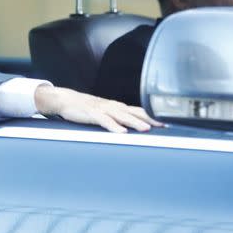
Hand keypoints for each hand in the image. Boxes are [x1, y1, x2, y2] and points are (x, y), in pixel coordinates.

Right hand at [34, 85, 162, 132]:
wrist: (65, 99)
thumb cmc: (86, 108)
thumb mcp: (104, 112)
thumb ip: (117, 118)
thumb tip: (131, 126)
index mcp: (117, 107)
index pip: (139, 110)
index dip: (153, 115)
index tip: (167, 122)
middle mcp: (113, 106)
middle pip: (134, 112)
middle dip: (149, 119)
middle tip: (163, 125)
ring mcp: (102, 109)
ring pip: (122, 116)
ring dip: (135, 123)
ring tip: (146, 129)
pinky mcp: (92, 114)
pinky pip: (105, 121)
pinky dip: (114, 126)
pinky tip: (122, 133)